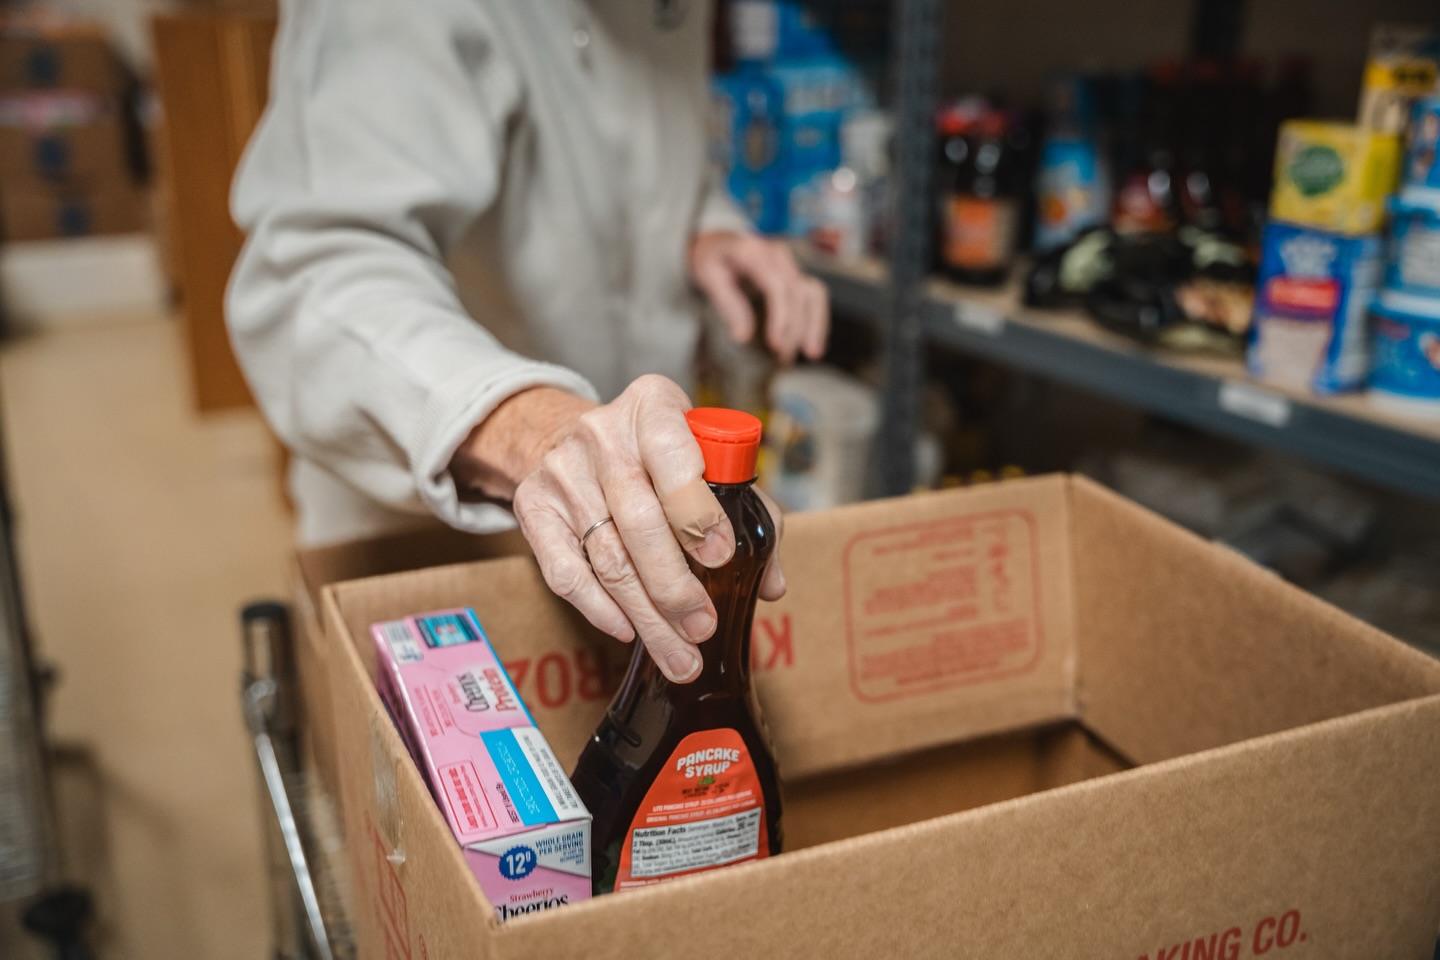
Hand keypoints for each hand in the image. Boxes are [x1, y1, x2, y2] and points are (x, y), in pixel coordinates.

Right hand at [453, 379, 785, 682]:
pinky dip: (599, 609)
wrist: (576, 438)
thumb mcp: (708, 459)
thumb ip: (750, 513)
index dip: (697, 512)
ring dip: (646, 614)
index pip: (674, 458)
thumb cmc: (660, 456)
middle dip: (674, 586)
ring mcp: (561, 472)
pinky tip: (628, 630)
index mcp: (654, 407)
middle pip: (638, 521)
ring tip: (678, 653)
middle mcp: (602, 434)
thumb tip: (770, 583)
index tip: (721, 557)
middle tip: (702, 627)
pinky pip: (565, 572)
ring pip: (607, 557)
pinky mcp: (533, 507)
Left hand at [688, 230, 829, 364]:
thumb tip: (744, 335)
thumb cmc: (711, 255)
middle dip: (796, 328)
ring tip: (810, 353)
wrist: (717, 236)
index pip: (777, 285)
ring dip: (815, 324)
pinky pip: (814, 295)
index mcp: (754, 251)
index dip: (781, 316)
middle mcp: (778, 254)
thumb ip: (727, 302)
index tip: (776, 344)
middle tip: (784, 356)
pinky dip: (816, 318)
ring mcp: (789, 263)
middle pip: (798, 292)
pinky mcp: (794, 274)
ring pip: (814, 292)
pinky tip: (813, 342)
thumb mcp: (708, 274)